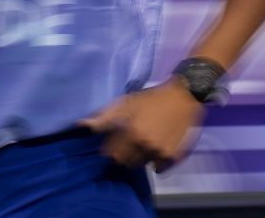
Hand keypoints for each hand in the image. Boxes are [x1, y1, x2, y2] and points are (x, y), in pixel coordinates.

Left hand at [79, 80, 204, 171]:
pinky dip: (153, 162)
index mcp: (131, 132)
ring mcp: (160, 152)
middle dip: (122, 154)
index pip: (111, 153)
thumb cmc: (151, 98)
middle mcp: (145, 145)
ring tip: (140, 144)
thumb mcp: (126, 103)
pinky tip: (153, 149)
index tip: (110, 144)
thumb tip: (82, 125)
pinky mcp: (172, 156)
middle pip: (125, 161)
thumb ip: (104, 117)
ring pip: (140, 164)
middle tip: (126, 143)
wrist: (182, 98)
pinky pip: (157, 167)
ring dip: (137, 157)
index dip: (108, 149)